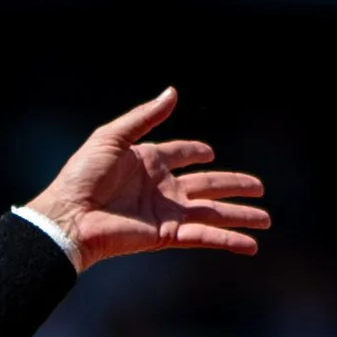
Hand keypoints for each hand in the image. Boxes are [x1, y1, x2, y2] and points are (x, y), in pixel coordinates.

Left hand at [22, 89, 268, 268]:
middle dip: (234, 185)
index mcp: (148, 162)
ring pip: (213, 213)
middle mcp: (161, 188)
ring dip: (240, 216)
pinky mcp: (166, 235)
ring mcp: (166, 213)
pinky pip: (204, 236)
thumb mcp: (112, 137)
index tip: (209, 154)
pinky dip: (227, 241)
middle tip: (260, 187)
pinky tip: (251, 244)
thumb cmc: (81, 176)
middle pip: (208, 185)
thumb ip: (144, 117)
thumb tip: (172, 92)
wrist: (68, 216)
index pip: (180, 154)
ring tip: (267, 218)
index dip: (196, 153)